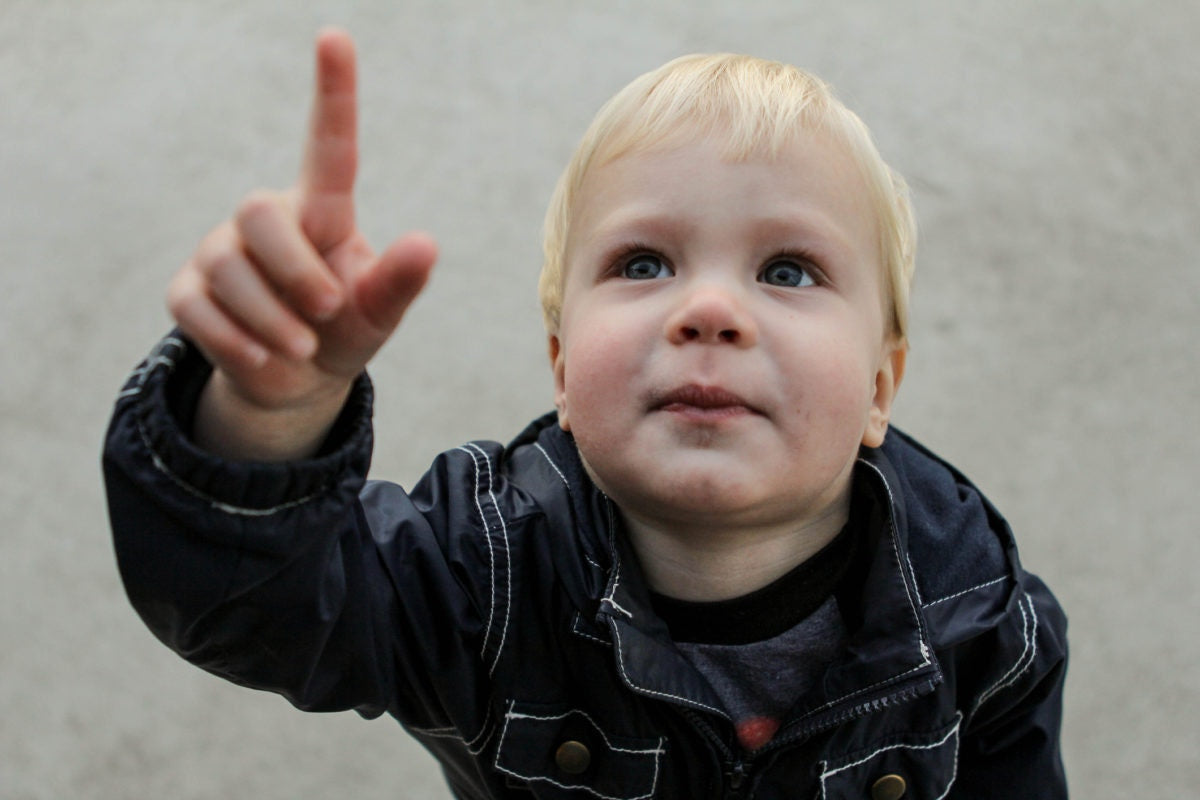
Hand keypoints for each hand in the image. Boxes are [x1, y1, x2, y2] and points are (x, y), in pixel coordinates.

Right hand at [166, 29, 436, 457]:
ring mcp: (220, 251)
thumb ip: (398, 283)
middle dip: (296, 271)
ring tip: (302, 347)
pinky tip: (264, 358)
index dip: (333, 92)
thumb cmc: (344, 331)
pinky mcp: (187, 290)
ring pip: (227, 269)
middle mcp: (266, 219)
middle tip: (328, 310)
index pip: (329, 146)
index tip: (335, 37)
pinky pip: (196, 309)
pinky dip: (237, 344)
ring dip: (272, 321)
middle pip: (258, 214)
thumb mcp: (378, 313)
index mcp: (322, 212)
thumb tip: (425, 243)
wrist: (297, 382)